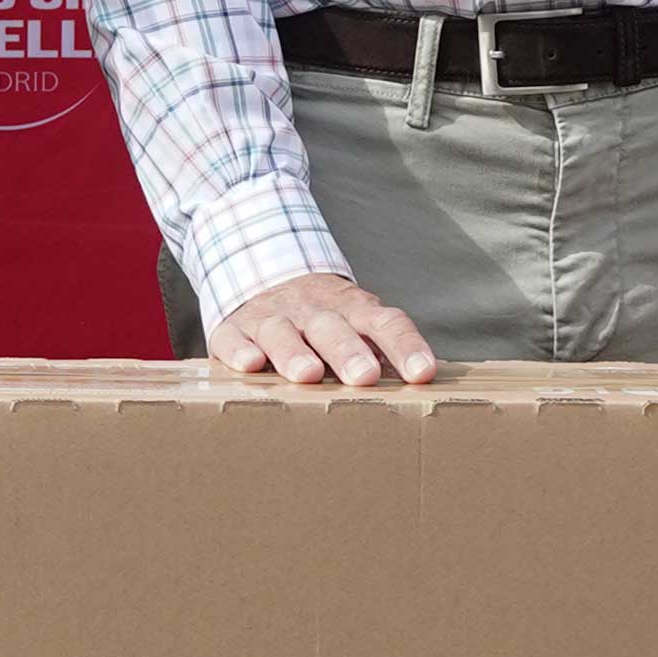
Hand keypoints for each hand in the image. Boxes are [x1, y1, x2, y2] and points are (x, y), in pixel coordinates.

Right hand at [209, 269, 438, 387]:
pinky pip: (234, 336)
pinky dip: (240, 349)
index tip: (422, 372)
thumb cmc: (320, 319)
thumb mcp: (353, 323)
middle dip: (348, 351)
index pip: (384, 322)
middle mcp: (313, 310)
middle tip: (364, 375)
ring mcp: (271, 317)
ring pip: (282, 331)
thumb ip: (381, 352)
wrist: (260, 269)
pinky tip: (250, 364)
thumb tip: (423, 386)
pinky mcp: (233, 328)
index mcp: (352, 310)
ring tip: (307, 374)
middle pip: (332, 327)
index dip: (405, 345)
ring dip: (294, 352)